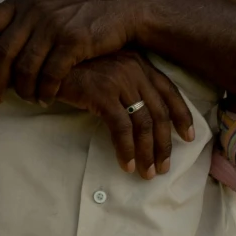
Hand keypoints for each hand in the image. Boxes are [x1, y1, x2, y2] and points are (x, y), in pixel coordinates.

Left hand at [0, 0, 167, 104]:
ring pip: (25, 68)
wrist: (126, 5)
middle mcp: (36, 9)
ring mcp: (54, 25)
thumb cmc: (85, 4)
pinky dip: (46, 91)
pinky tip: (48, 98)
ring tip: (29, 99)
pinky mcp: (73, 42)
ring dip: (24, 90)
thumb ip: (21, 8)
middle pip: (3, 52)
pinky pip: (50, 75)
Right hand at [53, 52, 192, 176]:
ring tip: (147, 172)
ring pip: (143, 123)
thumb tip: (144, 121)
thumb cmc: (76, 71)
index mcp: (139, 63)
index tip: (189, 137)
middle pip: (159, 112)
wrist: (47, 63)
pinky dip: (125, 149)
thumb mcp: (109, 73)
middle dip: (164, 143)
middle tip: (164, 167)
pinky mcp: (102, 93)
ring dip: (147, 152)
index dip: (182, 115)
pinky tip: (126, 164)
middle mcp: (134, 69)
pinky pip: (121, 127)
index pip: (169, 92)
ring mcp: (119, 80)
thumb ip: (127, 88)